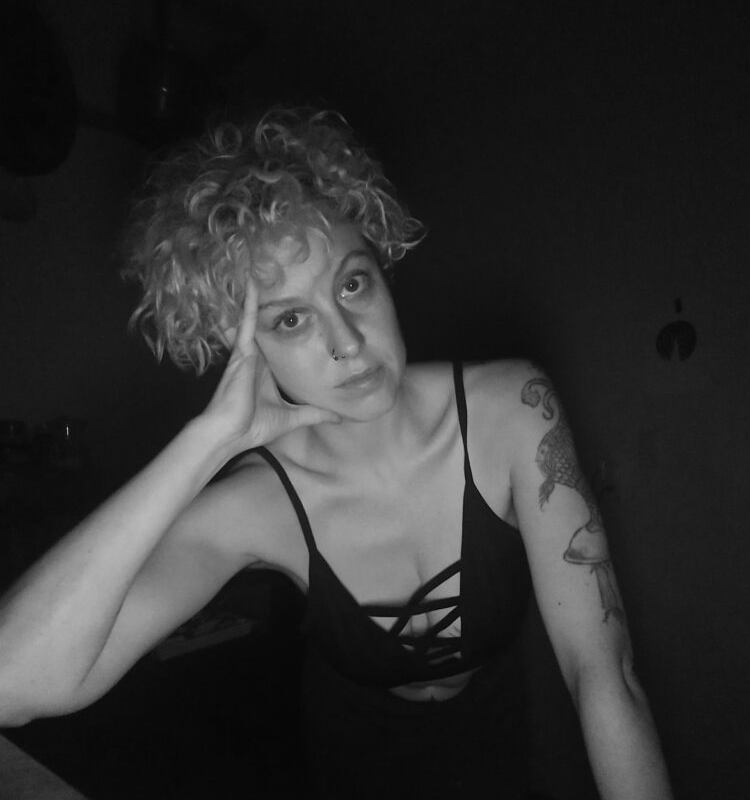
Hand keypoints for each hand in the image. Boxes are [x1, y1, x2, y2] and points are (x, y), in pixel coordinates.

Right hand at [200, 277, 340, 452]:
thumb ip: (315, 414)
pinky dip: (251, 301)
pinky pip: (247, 320)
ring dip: (260, 291)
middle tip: (276, 269)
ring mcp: (248, 352)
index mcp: (265, 368)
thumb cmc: (253, 427)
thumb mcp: (292, 417)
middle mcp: (256, 356)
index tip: (297, 300)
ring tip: (263, 263)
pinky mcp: (242, 352)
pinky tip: (254, 280)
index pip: (279, 338)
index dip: (286, 320)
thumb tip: (339, 416)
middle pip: (267, 321)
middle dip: (273, 298)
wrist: (229, 434)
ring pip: (256, 314)